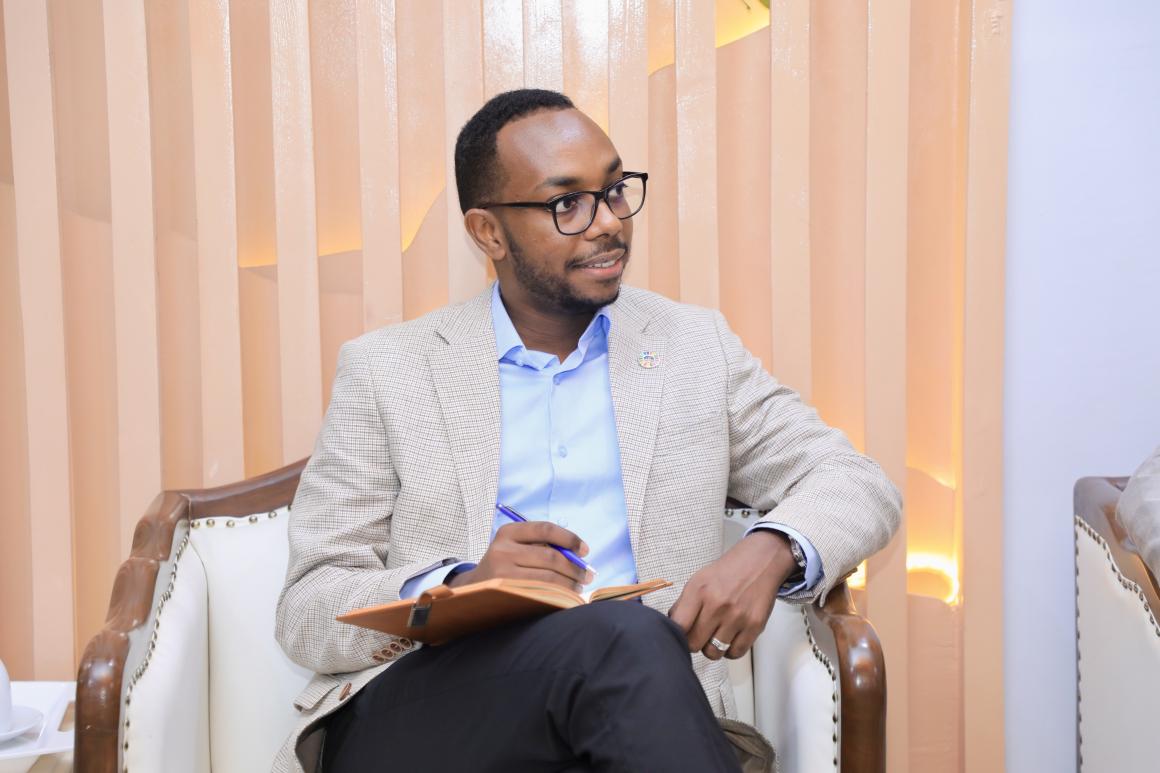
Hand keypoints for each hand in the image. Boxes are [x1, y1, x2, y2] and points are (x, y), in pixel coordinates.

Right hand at [448, 521, 593, 590]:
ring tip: (578, 588)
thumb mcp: (515, 548)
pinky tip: (566, 597)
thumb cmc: (504, 566)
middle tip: (588, 575)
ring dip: (569, 584)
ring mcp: (502, 573)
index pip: (545, 529)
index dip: (569, 538)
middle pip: (550, 557)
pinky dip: (558, 595)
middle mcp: (503, 550)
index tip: (585, 550)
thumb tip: (579, 555)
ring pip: (547, 578)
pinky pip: (539, 593)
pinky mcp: (505, 593)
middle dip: (575, 567)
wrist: (473, 589)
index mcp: (508, 532)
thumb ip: (542, 546)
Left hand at [667, 531, 797, 659]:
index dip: (677, 634)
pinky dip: (730, 650)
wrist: (761, 560)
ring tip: (715, 635)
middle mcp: (717, 604)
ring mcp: (737, 617)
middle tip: (699, 634)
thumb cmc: (729, 571)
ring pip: (713, 653)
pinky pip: (735, 653)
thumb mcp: (699, 579)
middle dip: (694, 642)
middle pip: (694, 644)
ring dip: (712, 648)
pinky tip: (730, 637)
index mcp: (699, 590)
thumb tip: (673, 627)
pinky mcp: (755, 626)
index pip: (679, 626)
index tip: (682, 633)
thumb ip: (684, 604)